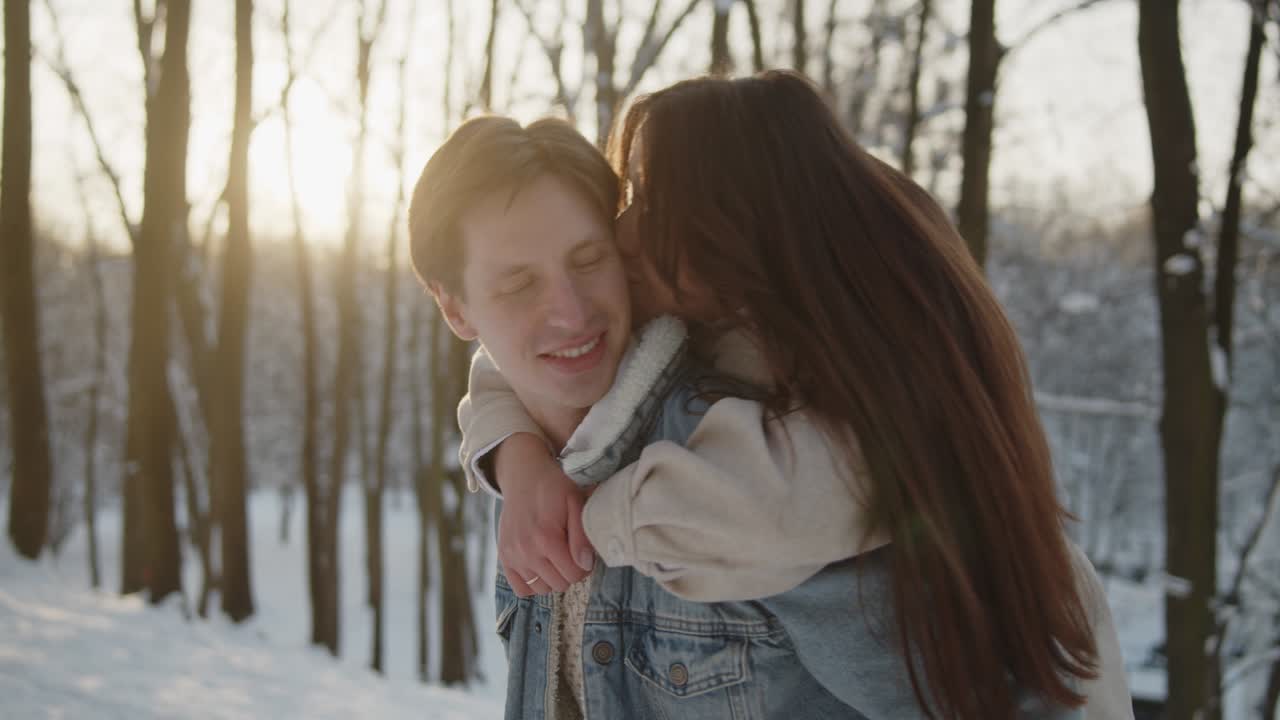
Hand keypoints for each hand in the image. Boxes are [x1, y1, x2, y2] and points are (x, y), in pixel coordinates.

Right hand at [495, 433, 596, 597]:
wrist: (523, 477)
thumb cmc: (554, 488)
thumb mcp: (576, 503)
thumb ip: (582, 535)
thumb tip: (585, 564)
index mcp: (547, 538)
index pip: (575, 574)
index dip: (585, 565)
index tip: (583, 552)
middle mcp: (526, 551)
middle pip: (560, 584)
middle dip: (570, 571)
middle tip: (570, 551)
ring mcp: (512, 556)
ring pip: (542, 589)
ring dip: (553, 577)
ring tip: (555, 556)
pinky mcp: (504, 558)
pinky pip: (522, 589)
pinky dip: (533, 583)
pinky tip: (540, 566)